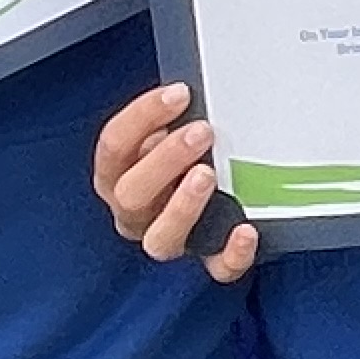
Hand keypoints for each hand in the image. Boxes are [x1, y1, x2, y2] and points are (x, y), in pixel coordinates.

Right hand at [93, 82, 256, 281]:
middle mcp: (136, 212)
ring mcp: (169, 239)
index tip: (179, 93)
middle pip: (130, 194)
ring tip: (208, 174)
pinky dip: (231, 253)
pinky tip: (245, 230)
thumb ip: (172, 118)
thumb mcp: (172, 129)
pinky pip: (215, 268)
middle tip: (200, 132)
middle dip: (165, 160)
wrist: (220, 194)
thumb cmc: (189, 153)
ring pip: (160, 238)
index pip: (114, 147)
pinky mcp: (207, 260)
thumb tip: (191, 90)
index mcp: (118, 175)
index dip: (143, 117)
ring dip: (182, 206)